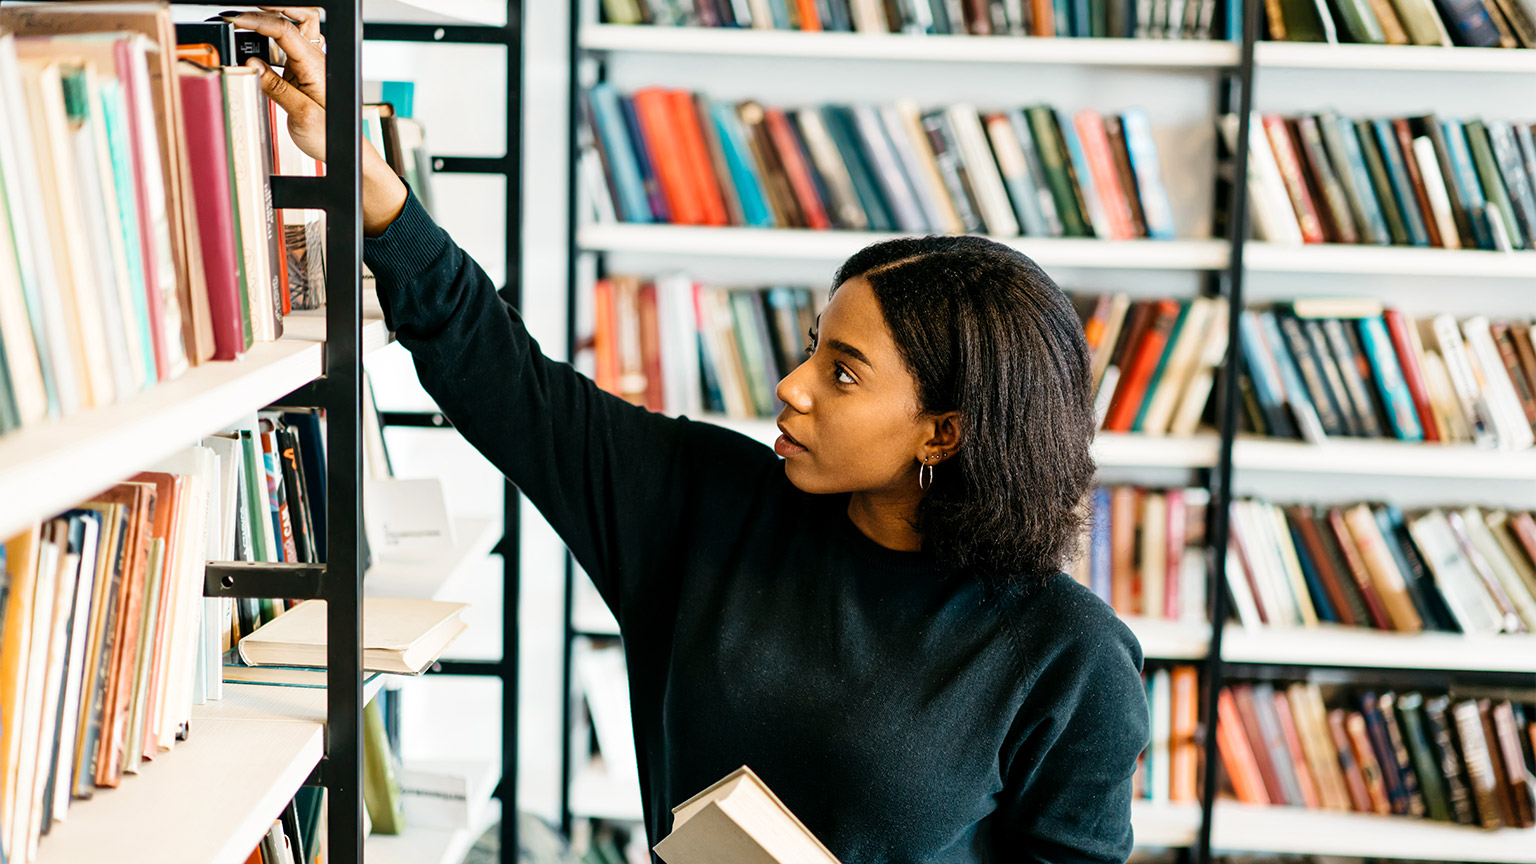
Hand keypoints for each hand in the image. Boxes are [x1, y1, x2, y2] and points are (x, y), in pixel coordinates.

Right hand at [227, 7, 407, 235]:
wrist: (343, 150)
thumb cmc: (332, 136)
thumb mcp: (302, 116)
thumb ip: (277, 88)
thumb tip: (253, 65)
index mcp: (317, 66)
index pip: (286, 30)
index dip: (258, 21)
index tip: (235, 19)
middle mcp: (315, 60)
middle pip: (297, 17)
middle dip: (270, 9)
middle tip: (243, 13)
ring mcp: (309, 64)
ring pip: (294, 27)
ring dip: (271, 20)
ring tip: (246, 23)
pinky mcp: (301, 73)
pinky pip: (286, 47)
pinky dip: (270, 39)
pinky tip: (254, 44)